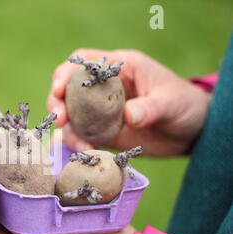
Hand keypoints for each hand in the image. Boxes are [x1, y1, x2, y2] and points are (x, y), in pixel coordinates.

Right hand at [47, 49, 211, 155]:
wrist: (191, 131)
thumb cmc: (184, 105)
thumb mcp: (171, 102)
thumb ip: (150, 107)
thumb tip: (128, 116)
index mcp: (118, 68)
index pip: (84, 63)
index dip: (66, 73)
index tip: (58, 89)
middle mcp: (104, 88)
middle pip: (69, 89)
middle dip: (58, 103)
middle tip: (60, 121)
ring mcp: (101, 111)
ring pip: (72, 116)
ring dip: (69, 131)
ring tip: (80, 146)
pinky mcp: (103, 132)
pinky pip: (83, 136)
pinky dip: (79, 144)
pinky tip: (86, 153)